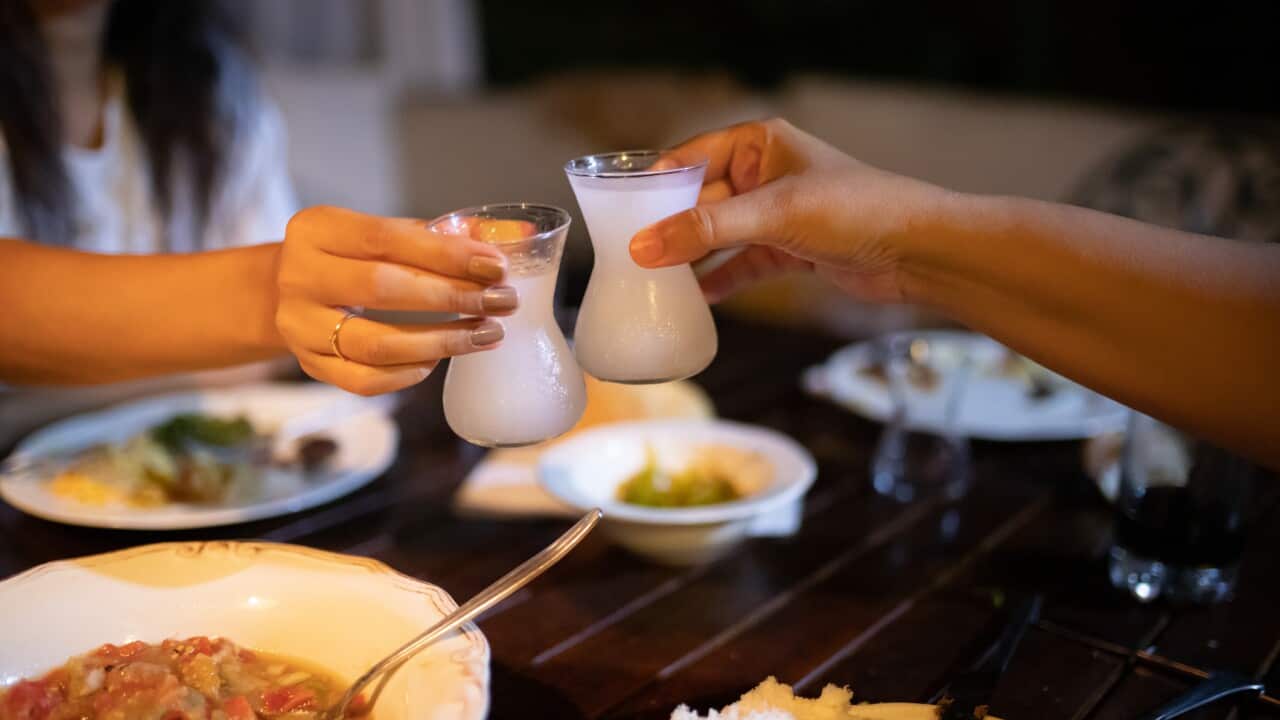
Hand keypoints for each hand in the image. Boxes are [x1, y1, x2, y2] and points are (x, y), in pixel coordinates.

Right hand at [276, 206, 517, 394]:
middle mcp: (299, 276)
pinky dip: (409, 374)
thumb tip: (501, 240)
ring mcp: (299, 325)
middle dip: (452, 296)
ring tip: (487, 334)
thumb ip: (434, 237)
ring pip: (376, 343)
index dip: (446, 254)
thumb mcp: (378, 233)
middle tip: (501, 302)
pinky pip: (365, 380)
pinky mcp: (309, 364)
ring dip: (442, 342)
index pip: (387, 239)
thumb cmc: (349, 258)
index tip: (495, 267)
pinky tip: (440, 360)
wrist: (285, 292)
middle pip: (382, 288)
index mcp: (317, 229)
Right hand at [629, 118, 951, 303]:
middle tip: (631, 256)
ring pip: (718, 236)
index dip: (656, 187)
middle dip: (669, 229)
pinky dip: (720, 281)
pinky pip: (740, 264)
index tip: (621, 217)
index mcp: (759, 143)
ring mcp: (776, 214)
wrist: (918, 251)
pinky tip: (696, 300)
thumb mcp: (773, 215)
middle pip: (699, 200)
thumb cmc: (857, 210)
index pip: (689, 158)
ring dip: (691, 258)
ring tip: (653, 281)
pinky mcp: (788, 250)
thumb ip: (707, 231)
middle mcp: (764, 173)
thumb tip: (645, 247)